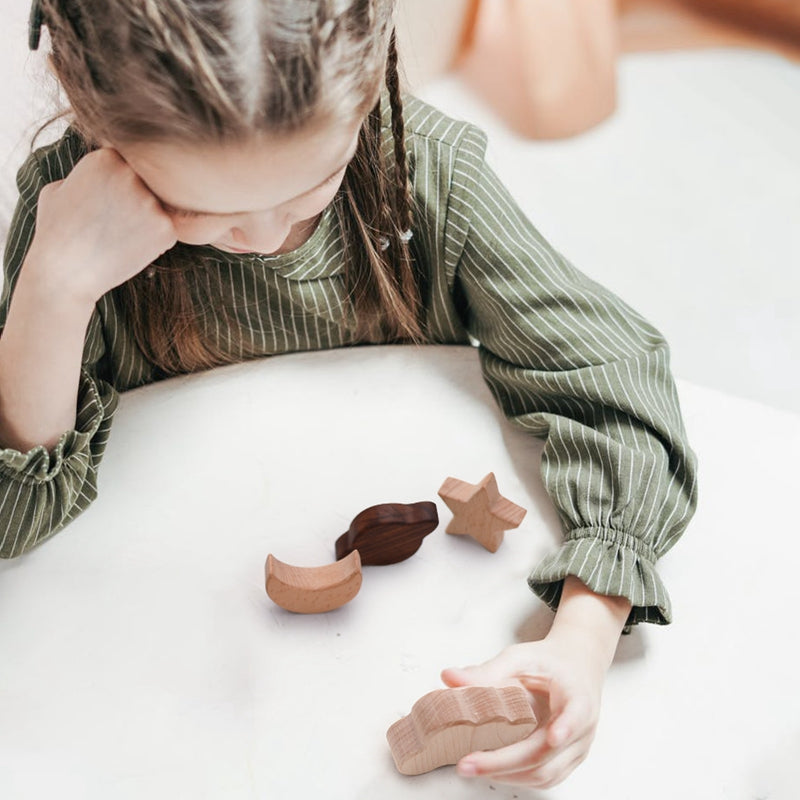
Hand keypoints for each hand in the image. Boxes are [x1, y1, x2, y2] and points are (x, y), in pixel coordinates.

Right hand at [25, 147, 178, 305]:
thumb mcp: (59, 188)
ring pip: (157, 209)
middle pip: (146, 185)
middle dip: (135, 202)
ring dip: (145, 223)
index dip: (117, 188)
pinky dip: (154, 243)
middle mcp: (131, 173)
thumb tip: (103, 171)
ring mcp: (151, 201)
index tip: (102, 205)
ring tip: (118, 238)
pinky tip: (129, 250)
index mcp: (106, 157)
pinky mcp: (166, 228)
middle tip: (114, 224)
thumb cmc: (57, 232)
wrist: (65, 272)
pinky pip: (166, 232)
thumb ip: (86, 174)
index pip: (128, 166)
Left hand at [441, 576, 631, 788]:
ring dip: (506, 774)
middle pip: (547, 753)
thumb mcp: (520, 657)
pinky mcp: (567, 761)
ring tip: (472, 766)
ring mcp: (577, 749)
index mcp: (577, 696)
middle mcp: (583, 728)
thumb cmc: (548, 662)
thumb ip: (487, 670)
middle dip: (504, 762)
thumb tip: (449, 677)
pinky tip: (490, 768)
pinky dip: (515, 776)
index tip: (554, 737)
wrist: (575, 667)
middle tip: (467, 763)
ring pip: (545, 773)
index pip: (576, 714)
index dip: (566, 727)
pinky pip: (544, 777)